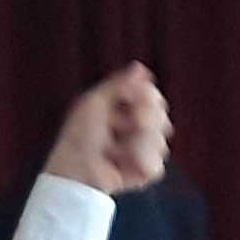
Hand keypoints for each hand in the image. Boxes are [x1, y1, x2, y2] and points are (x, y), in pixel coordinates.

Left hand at [45, 63, 172, 194]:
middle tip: (123, 124)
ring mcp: (143, 150)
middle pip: (162, 117)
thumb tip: (140, 67)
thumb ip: (119, 83)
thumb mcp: (94, 101)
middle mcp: (136, 128)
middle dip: (145, 120)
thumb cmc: (79, 136)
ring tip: (114, 150)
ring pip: (161, 142)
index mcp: (125, 108)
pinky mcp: (144, 172)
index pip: (153, 96)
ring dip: (136, 144)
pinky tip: (120, 164)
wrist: (77, 170)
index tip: (132, 97)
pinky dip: (137, 164)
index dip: (148, 97)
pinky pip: (157, 166)